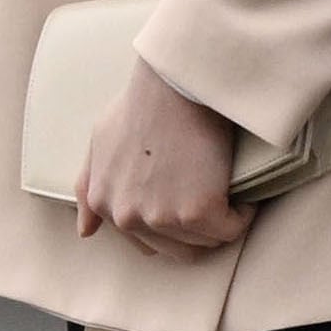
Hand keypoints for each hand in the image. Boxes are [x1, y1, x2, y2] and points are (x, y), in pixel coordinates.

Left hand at [74, 58, 252, 258]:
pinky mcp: (198, 211)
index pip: (147, 242)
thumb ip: (88, 187)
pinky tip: (245, 195)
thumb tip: (86, 231)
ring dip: (221, 223)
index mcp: (105, 203)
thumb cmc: (142, 102)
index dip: (174, 223)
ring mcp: (162, 217)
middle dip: (199, 230)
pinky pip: (231, 228)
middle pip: (178, 249)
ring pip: (205, 242)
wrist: (174, 82)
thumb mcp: (100, 140)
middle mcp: (128, 218)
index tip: (193, 202)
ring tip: (231, 194)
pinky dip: (243, 214)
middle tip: (217, 201)